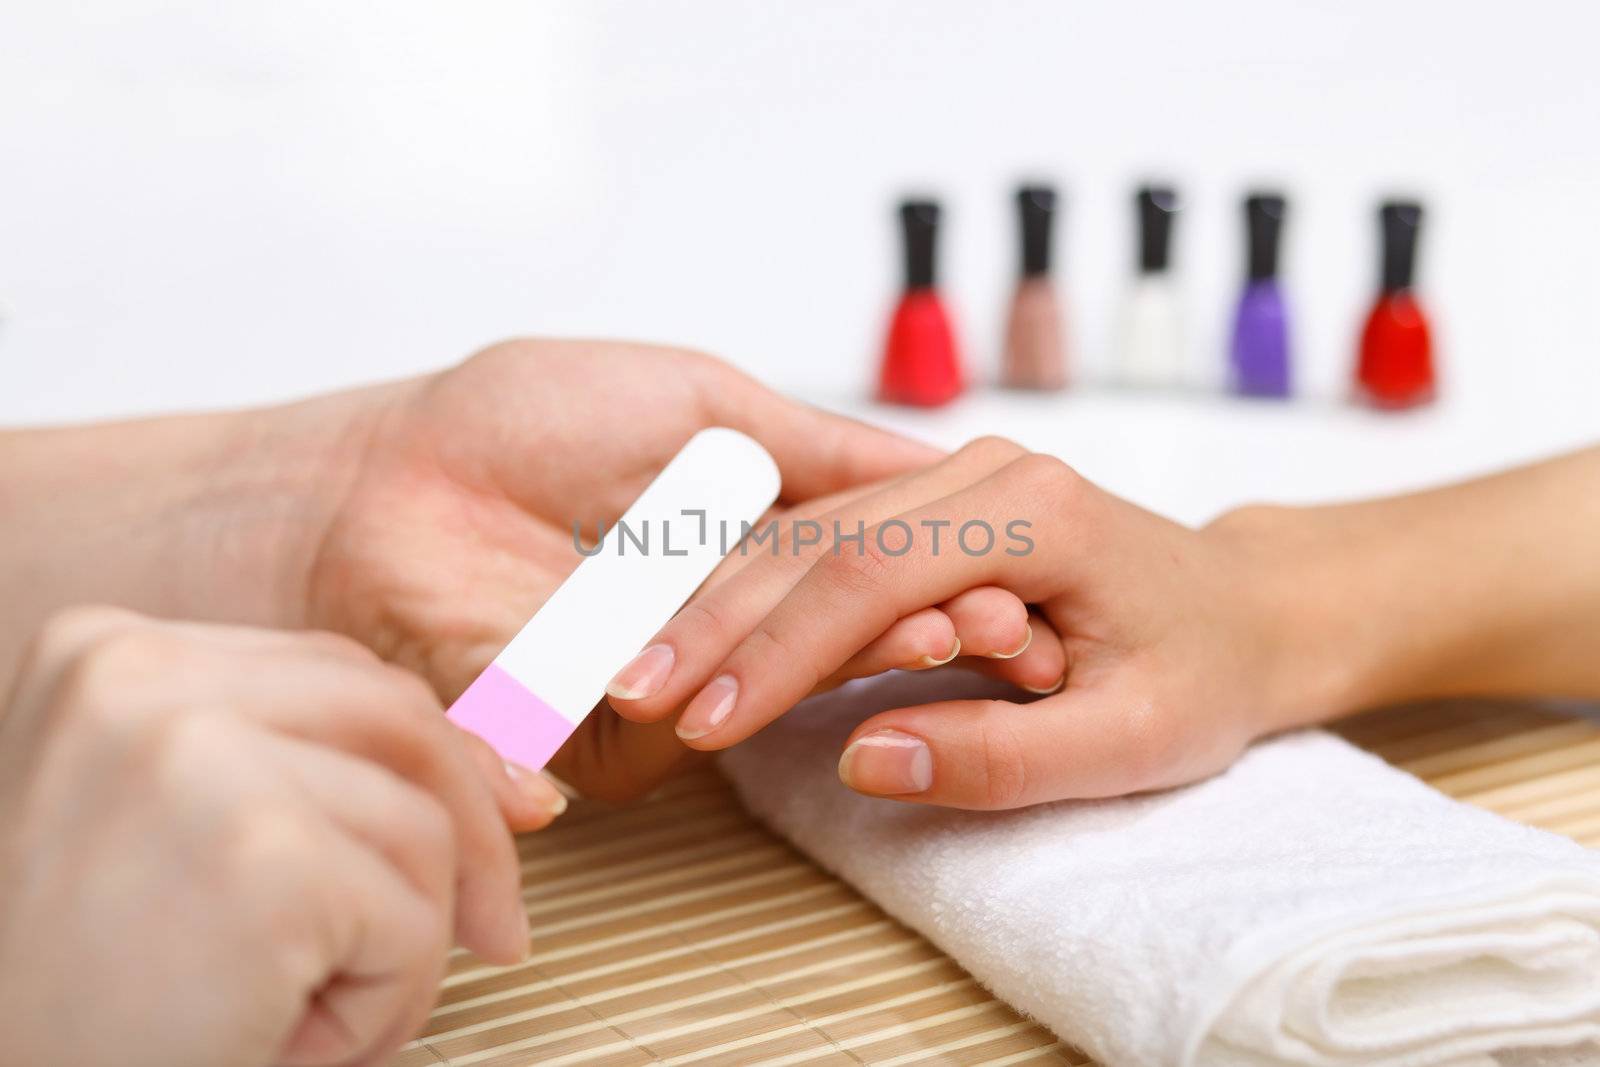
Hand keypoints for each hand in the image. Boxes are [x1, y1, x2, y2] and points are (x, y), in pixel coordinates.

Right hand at [0, 608, 555, 1066]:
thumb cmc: (76, 1000)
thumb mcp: (178, 832)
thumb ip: (300, 766)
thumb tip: (505, 772)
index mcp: (105, 655)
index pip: (335, 673)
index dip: (426, 762)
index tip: (481, 826)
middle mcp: (135, 678)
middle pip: (395, 718)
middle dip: (471, 830)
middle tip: (491, 928)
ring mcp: (195, 755)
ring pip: (419, 826)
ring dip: (403, 944)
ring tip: (302, 1013)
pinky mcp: (260, 856)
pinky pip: (412, 922)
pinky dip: (385, 1003)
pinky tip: (287, 1039)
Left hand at [295, 340, 941, 799]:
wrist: (387, 475)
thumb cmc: (526, 419)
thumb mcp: (700, 401)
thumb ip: (809, 444)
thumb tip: (928, 458)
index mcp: (743, 551)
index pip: (860, 581)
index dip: (933, 583)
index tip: (1007, 579)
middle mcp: (711, 628)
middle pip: (827, 654)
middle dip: (911, 639)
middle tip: (991, 625)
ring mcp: (650, 687)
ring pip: (751, 704)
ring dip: (830, 678)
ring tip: (908, 642)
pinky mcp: (569, 733)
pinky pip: (624, 751)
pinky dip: (684, 723)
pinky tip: (739, 693)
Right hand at [606, 437, 1303, 808]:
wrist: (1243, 614)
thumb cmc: (1202, 672)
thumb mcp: (1131, 742)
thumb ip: (1002, 757)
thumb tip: (867, 758)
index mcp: (1038, 509)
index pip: (875, 571)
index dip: (781, 649)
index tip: (707, 720)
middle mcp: (988, 470)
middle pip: (821, 537)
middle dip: (721, 620)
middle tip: (634, 692)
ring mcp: (957, 475)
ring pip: (810, 529)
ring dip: (723, 603)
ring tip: (644, 671)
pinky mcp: (936, 501)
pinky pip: (829, 537)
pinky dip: (759, 590)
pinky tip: (699, 635)